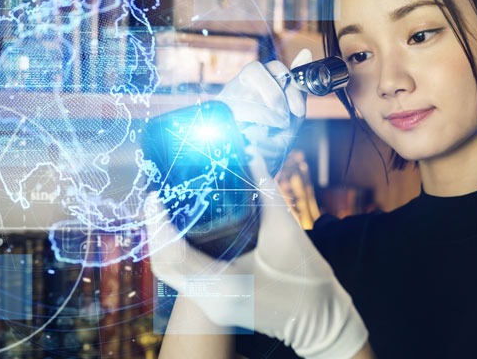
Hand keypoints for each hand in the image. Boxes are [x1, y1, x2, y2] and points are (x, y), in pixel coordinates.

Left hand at [145, 150, 367, 358]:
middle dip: (155, 232)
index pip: (174, 254)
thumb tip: (250, 153)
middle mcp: (210, 300)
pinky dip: (177, 255)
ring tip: (168, 212)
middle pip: (163, 266)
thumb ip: (265, 188)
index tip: (155, 197)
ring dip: (164, 243)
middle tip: (157, 201)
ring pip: (170, 274)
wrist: (321, 322)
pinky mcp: (216, 306)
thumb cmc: (307, 280)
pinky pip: (183, 278)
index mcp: (224, 284)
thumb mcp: (286, 229)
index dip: (158, 224)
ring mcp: (211, 307)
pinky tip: (184, 232)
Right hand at [216, 49, 311, 176]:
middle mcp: (239, 88)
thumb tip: (307, 52)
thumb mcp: (291, 116)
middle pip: (256, 69)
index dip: (290, 84)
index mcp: (257, 87)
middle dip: (277, 94)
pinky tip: (261, 133)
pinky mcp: (216, 111)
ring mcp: (225, 99)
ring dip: (268, 104)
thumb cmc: (270, 144)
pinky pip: (236, 101)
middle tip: (286, 119)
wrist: (252, 175)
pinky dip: (256, 116)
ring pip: (246, 82)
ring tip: (275, 126)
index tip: (299, 111)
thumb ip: (298, 89)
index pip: (273, 67)